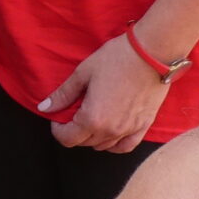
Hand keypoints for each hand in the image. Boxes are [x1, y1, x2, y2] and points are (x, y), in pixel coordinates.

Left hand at [38, 35, 168, 151]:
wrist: (153, 52)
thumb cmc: (118, 58)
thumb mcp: (83, 73)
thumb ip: (63, 94)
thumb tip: (45, 107)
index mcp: (92, 118)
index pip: (67, 139)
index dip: (58, 129)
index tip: (58, 117)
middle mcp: (110, 129)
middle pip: (84, 142)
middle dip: (74, 131)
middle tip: (74, 112)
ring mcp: (129, 129)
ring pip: (103, 145)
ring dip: (93, 136)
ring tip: (92, 117)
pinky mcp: (144, 125)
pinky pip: (126, 146)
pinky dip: (115, 144)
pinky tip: (110, 133)